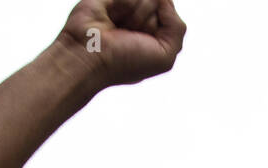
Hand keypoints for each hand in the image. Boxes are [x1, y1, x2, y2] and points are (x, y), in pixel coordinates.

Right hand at [55, 0, 185, 88]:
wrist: (90, 56)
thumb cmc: (124, 62)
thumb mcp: (165, 56)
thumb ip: (177, 28)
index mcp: (153, 32)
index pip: (168, 11)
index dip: (159, 27)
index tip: (142, 43)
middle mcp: (139, 16)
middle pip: (160, 1)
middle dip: (147, 21)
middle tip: (128, 35)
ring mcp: (125, 4)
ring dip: (134, 14)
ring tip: (117, 27)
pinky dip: (124, 3)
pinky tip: (110, 16)